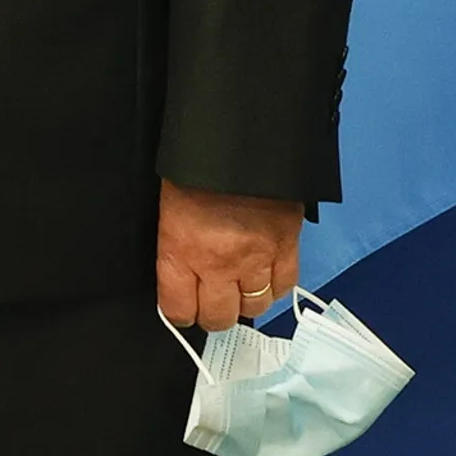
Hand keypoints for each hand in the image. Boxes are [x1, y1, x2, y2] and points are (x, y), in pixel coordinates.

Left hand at [156, 180, 304, 330]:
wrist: (242, 138)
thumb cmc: (195, 167)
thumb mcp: (168, 206)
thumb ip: (175, 245)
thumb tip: (179, 275)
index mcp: (180, 251)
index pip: (178, 309)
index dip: (180, 311)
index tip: (182, 305)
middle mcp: (219, 264)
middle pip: (219, 317)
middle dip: (213, 313)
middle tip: (212, 299)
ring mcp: (257, 258)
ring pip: (254, 307)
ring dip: (245, 300)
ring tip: (239, 286)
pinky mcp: (287, 247)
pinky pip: (284, 287)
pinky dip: (274, 287)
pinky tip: (265, 276)